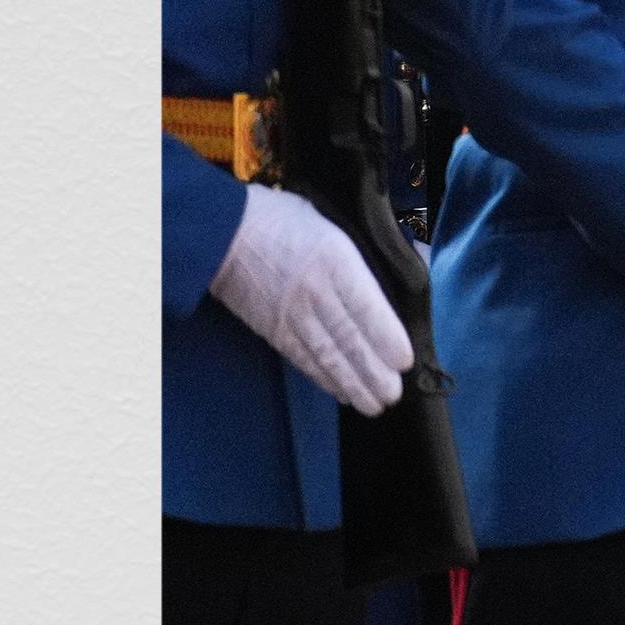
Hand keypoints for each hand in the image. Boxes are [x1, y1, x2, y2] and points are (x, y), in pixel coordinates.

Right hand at [206, 184, 410, 415]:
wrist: (220, 232)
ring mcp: (290, 314)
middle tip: (394, 395)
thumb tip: (403, 260)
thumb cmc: (281, 219)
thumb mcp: (330, 219)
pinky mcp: (271, 329)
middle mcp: (314, 292)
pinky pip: (302, 357)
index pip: (365, 305)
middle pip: (348, 338)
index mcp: (335, 260)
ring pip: (326, 355)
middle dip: (372, 371)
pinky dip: (323, 378)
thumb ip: (362, 246)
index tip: (404, 361)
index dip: (385, 336)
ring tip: (374, 405)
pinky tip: (342, 392)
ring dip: (351, 382)